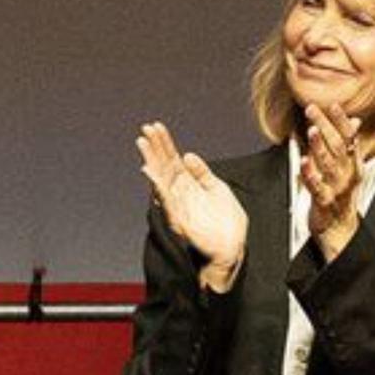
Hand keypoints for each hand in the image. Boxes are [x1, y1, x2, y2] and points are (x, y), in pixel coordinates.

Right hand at [136, 121, 247, 289]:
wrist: (232, 248)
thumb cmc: (226, 223)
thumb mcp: (217, 188)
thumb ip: (202, 172)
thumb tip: (188, 155)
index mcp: (189, 185)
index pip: (173, 159)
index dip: (165, 143)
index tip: (156, 127)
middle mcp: (180, 193)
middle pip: (164, 166)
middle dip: (154, 147)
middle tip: (145, 129)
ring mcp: (178, 205)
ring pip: (161, 179)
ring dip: (151, 161)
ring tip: (142, 144)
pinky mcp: (179, 218)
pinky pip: (166, 199)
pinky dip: (157, 185)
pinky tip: (150, 172)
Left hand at [301, 102, 362, 256]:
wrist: (341, 231)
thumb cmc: (341, 197)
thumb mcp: (348, 168)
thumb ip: (348, 144)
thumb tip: (353, 121)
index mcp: (353, 164)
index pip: (349, 138)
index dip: (341, 120)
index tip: (333, 104)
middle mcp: (347, 174)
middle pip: (337, 146)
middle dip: (325, 126)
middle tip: (312, 109)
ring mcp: (337, 188)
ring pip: (329, 164)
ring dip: (319, 146)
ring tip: (311, 130)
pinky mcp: (324, 203)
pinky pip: (317, 187)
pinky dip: (311, 174)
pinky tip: (304, 162)